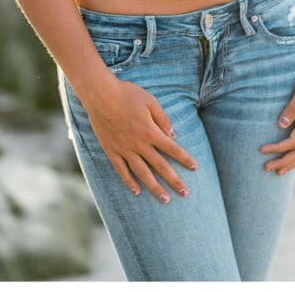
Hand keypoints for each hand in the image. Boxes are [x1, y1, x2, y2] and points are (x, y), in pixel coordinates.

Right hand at [84, 76, 198, 202]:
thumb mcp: (149, 101)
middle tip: (185, 194)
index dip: (184, 158)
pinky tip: (137, 191)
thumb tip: (173, 134)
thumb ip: (162, 118)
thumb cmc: (126, 94)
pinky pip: (121, 170)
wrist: (100, 95)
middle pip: (160, 166)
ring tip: (164, 200)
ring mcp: (124, 149)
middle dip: (174, 181)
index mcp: (150, 131)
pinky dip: (129, 182)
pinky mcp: (111, 151)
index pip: (172, 149)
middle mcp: (139, 144)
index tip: (195, 168)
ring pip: (142, 173)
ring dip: (154, 188)